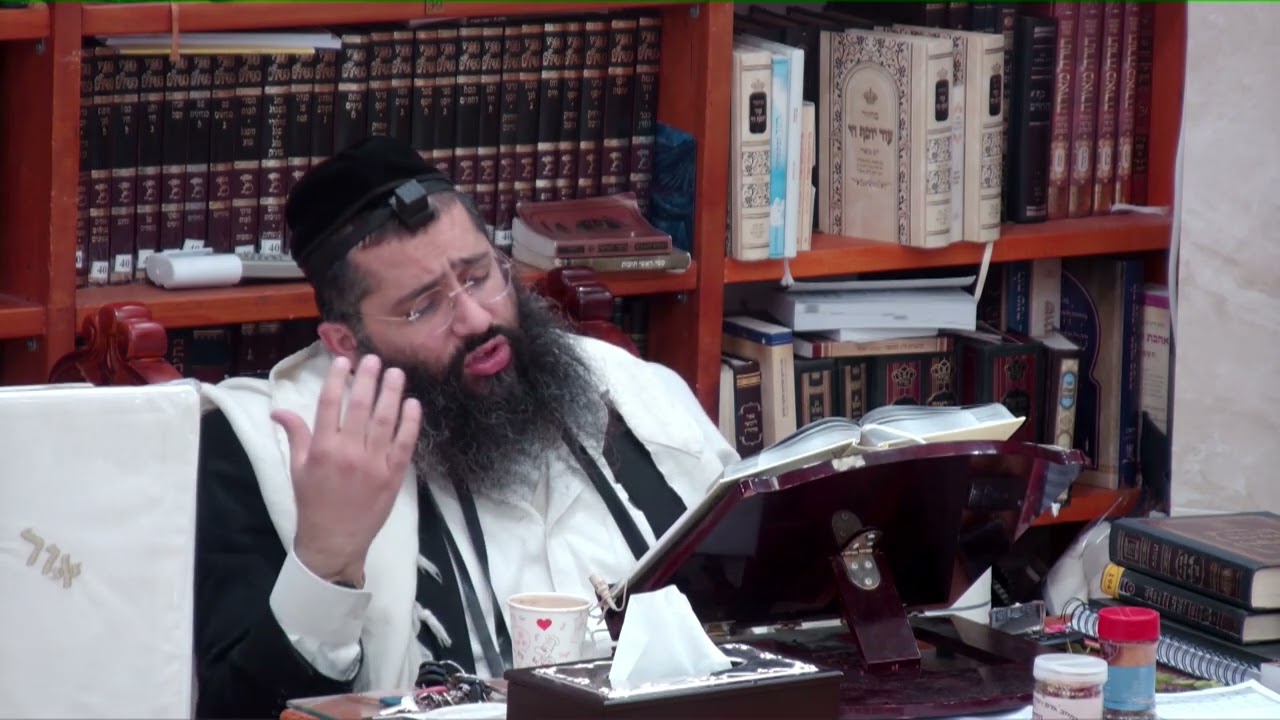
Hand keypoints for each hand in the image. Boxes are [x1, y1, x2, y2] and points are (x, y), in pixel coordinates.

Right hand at [271, 354, 421, 584]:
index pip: (329, 405)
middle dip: (367, 379)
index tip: (344, 360)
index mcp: (322, 449)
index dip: (337, 379)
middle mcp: (349, 452)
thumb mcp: (298, 469)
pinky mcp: (394, 475)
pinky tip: (412, 404)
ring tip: (396, 373)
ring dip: (391, 393)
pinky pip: (404, 444)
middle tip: (374, 359)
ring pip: (384, 421)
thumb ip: (295, 435)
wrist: (334, 541)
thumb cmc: (313, 503)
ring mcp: (374, 463)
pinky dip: (410, 423)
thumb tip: (278, 410)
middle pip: (359, 407)